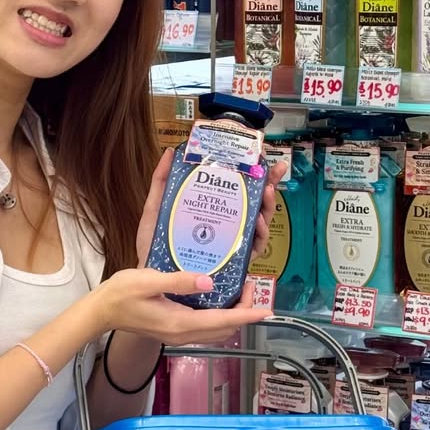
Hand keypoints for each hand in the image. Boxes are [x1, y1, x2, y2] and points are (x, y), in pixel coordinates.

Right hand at [91, 269, 269, 346]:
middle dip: (244, 312)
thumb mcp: (150, 281)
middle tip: (251, 286)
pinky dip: (219, 316)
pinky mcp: (174, 331)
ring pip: (216, 331)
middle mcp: (183, 334)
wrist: (101, 311)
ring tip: (240, 291)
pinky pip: (205, 328)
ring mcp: (178, 335)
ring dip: (232, 315)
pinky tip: (218, 298)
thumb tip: (210, 281)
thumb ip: (179, 281)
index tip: (266, 310)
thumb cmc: (122, 294)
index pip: (223, 321)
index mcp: (180, 323)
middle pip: (224, 329)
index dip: (247, 315)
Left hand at [136, 150, 286, 268]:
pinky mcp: (233, 262)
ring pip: (259, 222)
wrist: (151, 278)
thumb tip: (171, 151)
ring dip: (267, 206)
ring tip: (267, 192)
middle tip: (277, 169)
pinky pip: (254, 247)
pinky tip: (257, 221)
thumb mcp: (156, 208)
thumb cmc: (154, 244)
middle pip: (254, 202)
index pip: (236, 188)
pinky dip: (260, 233)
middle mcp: (226, 224)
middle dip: (270, 184)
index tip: (263, 156)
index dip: (252, 173)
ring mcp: (232, 242)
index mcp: (211, 209)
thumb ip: (162, 181)